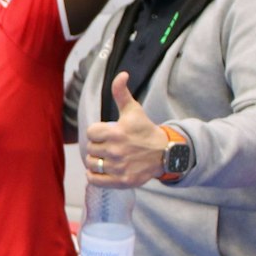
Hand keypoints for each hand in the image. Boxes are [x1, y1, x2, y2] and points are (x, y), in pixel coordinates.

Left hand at [82, 71, 165, 186]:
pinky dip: (94, 176)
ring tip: (106, 157)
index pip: (91, 133)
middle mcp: (116, 151)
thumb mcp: (134, 110)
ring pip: (91, 164)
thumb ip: (122, 92)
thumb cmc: (145, 130)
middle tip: (109, 146)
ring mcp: (118, 167)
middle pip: (90, 149)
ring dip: (95, 161)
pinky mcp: (121, 181)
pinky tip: (100, 170)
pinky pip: (94, 180)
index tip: (106, 133)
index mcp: (116, 132)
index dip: (96, 132)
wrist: (164, 153)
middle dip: (97, 146)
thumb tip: (122, 74)